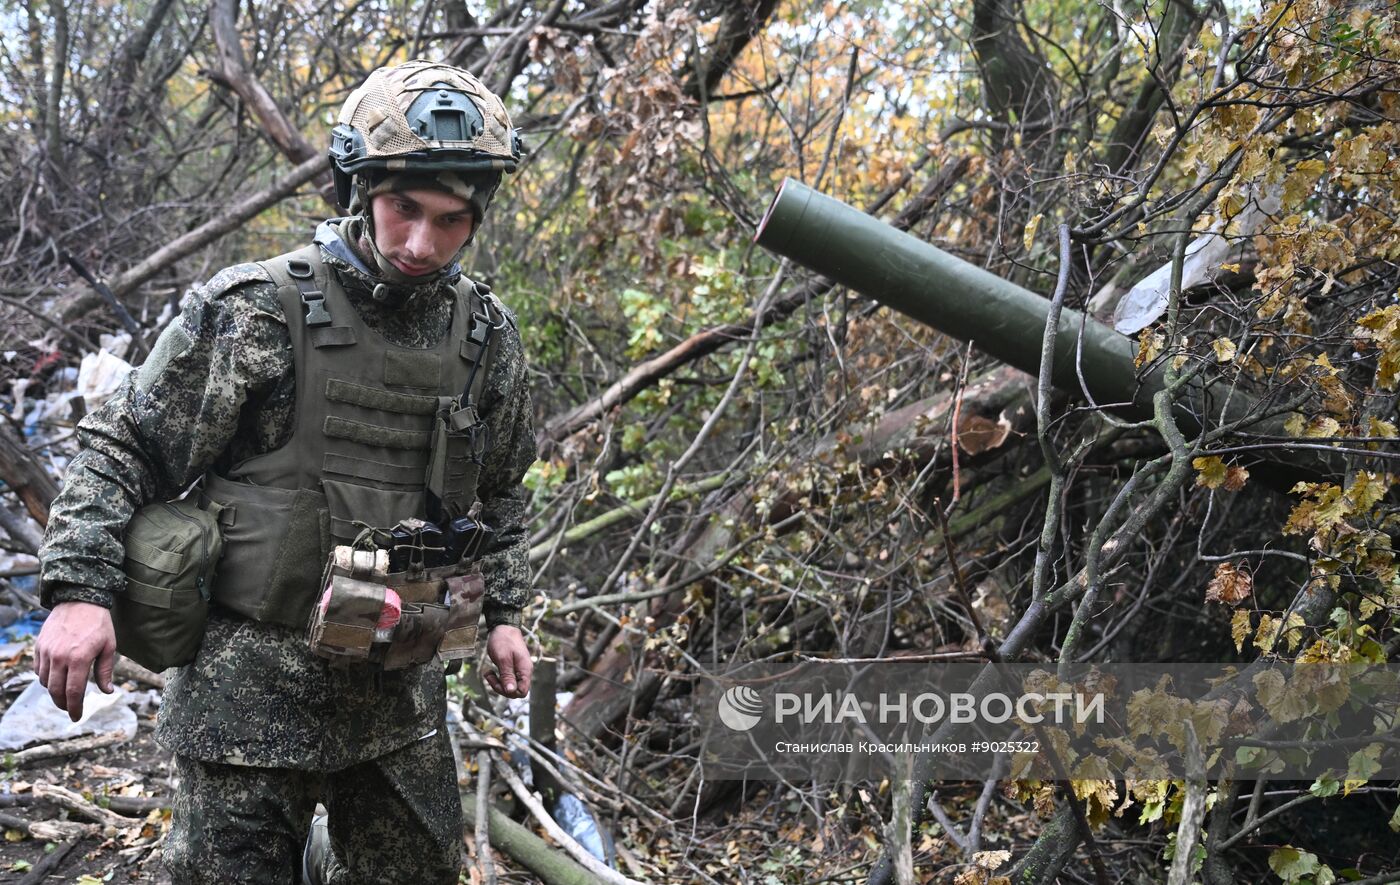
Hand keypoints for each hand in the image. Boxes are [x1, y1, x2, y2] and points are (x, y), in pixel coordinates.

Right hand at [34, 601, 116, 721]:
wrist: (79, 600)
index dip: (74, 708)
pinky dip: (46, 677)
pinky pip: (38, 669)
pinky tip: (56, 677)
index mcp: (78, 659)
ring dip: (54, 691)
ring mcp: (46, 651)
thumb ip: (105, 671)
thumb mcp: (108, 646)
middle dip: (63, 704)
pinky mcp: (39, 646)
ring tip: (65, 693)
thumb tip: (108, 691)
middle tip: (70, 709)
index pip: (73, 692)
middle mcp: (59, 657)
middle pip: (56, 691)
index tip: (77, 717)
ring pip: (45, 681)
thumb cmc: (98, 624)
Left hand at [484, 625, 530, 697]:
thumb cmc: (503, 640)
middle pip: (515, 691)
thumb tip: (511, 692)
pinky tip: (491, 672)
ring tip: (489, 673)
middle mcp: (523, 672)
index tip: (499, 682)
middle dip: (501, 688)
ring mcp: (518, 670)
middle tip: (491, 677)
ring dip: (497, 683)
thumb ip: (507, 676)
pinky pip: (506, 680)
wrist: (503, 627)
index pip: (522, 691)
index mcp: (525, 670)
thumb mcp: (503, 659)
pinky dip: (498, 679)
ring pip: (509, 686)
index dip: (510, 692)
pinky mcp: (512, 668)